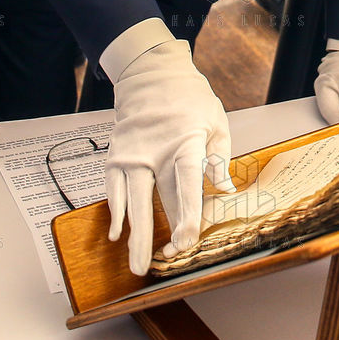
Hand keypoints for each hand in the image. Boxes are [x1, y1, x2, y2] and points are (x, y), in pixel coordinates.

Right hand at [105, 41, 233, 275]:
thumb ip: (219, 159)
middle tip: (154, 267)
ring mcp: (132, 154)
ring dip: (134, 234)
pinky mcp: (117, 155)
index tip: (187, 241)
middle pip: (155, 200)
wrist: (150, 72)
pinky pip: (114, 189)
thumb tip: (225, 192)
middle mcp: (154, 151)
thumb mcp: (216, 121)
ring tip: (136, 264)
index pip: (186, 184)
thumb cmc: (189, 98)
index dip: (186, 215)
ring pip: (131, 201)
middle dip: (155, 236)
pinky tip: (117, 234)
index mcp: (184, 142)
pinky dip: (117, 212)